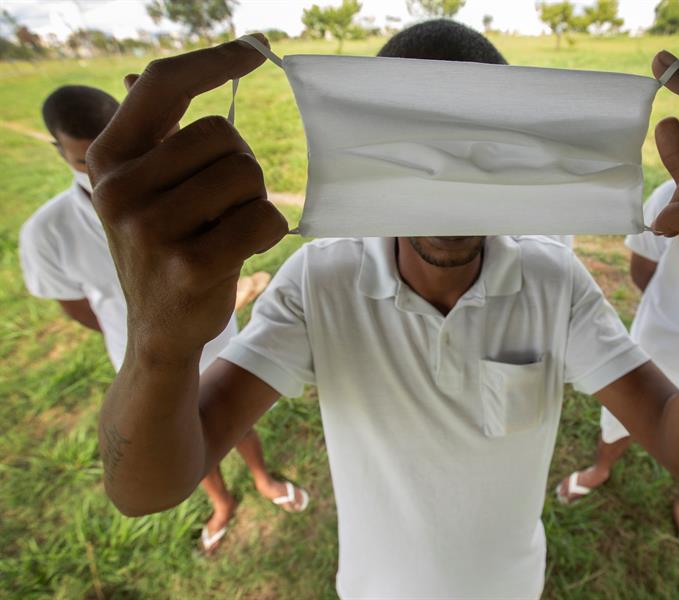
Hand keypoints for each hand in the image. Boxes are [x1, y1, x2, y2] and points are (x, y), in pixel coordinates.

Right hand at [87, 35, 287, 360]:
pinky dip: (267, 232)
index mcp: (109, 158)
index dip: (213, 61)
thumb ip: (149, 137)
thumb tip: (134, 77)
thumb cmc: (164, 248)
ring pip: (247, 175)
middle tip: (226, 202)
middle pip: (223, 134)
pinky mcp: (189, 266)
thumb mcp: (142, 190)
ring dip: (253, 201)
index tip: (256, 49)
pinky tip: (241, 251)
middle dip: (241, 164)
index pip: (162, 85)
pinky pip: (264, 219)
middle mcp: (120, 189)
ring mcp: (151, 229)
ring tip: (227, 229)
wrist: (159, 331)